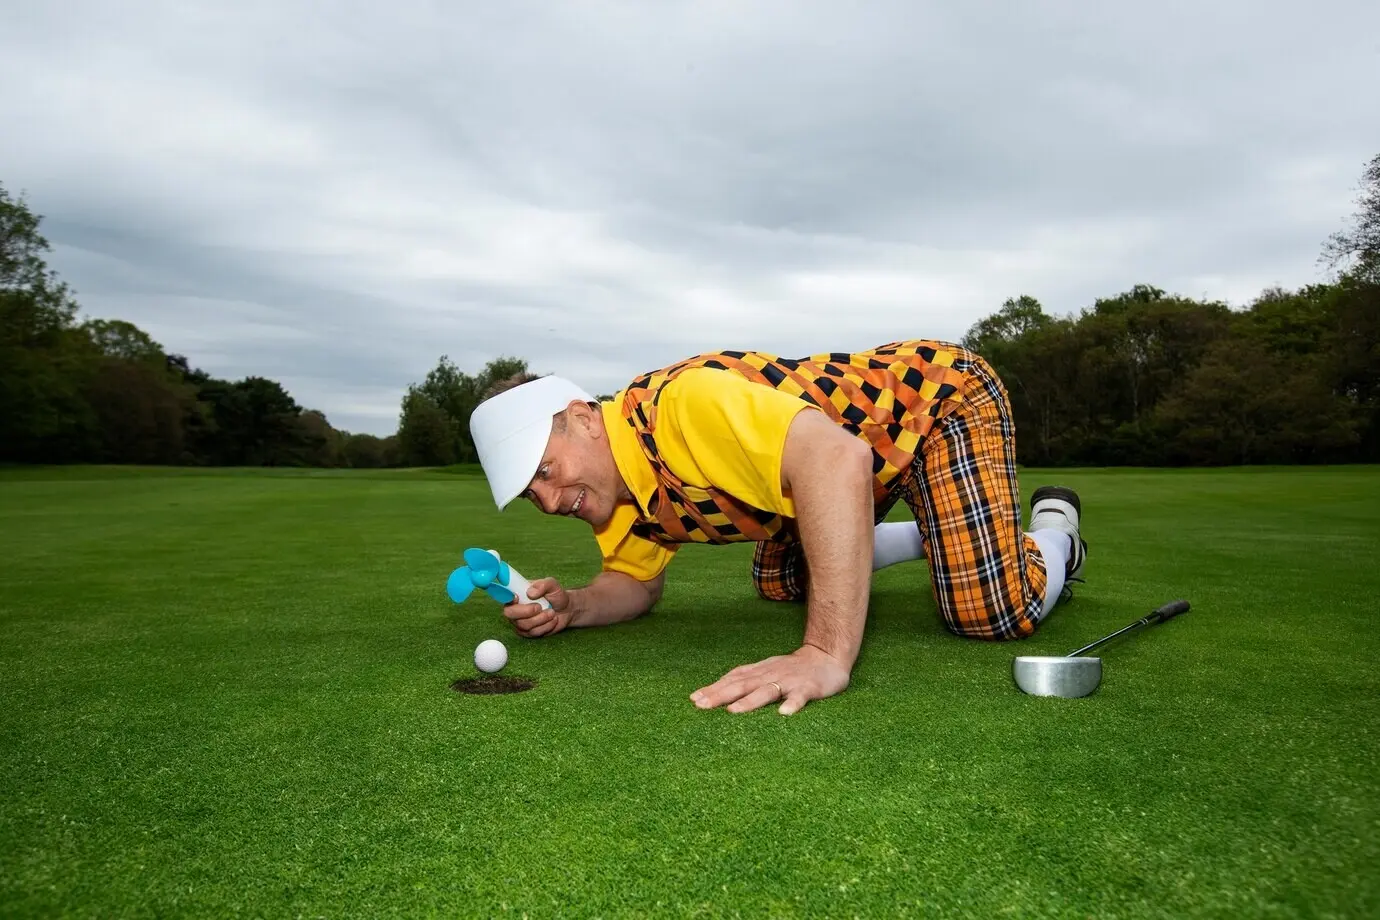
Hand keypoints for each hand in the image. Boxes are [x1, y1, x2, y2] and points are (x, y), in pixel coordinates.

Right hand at [502, 577, 570, 637]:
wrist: (567, 609)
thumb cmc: (556, 595)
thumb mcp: (552, 585)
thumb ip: (542, 585)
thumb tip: (530, 593)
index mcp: (517, 593)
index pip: (504, 595)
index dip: (507, 598)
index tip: (517, 597)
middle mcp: (515, 608)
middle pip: (509, 614)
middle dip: (526, 612)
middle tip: (539, 607)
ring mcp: (520, 621)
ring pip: (523, 625)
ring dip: (541, 619)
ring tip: (551, 612)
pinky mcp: (528, 632)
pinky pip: (533, 632)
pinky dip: (546, 626)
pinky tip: (552, 619)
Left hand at [689, 644, 850, 715]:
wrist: (827, 656)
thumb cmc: (791, 668)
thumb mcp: (766, 670)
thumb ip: (745, 680)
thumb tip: (715, 692)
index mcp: (759, 672)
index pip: (733, 679)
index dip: (714, 689)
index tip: (694, 699)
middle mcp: (770, 675)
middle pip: (742, 685)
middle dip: (721, 695)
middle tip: (701, 705)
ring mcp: (789, 681)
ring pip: (767, 691)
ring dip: (750, 701)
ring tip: (733, 711)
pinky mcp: (808, 688)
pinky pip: (800, 697)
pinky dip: (792, 704)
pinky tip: (784, 714)